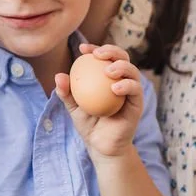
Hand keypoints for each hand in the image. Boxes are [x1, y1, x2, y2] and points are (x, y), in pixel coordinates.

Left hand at [54, 44, 143, 159]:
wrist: (100, 145)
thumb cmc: (88, 124)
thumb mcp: (73, 107)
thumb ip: (66, 92)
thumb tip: (58, 76)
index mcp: (106, 77)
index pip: (103, 57)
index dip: (95, 49)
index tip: (82, 49)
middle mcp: (121, 80)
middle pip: (122, 57)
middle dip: (111, 50)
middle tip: (97, 55)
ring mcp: (131, 91)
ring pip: (132, 70)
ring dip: (121, 66)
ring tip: (108, 71)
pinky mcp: (137, 103)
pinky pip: (135, 90)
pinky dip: (127, 85)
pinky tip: (115, 88)